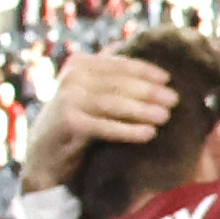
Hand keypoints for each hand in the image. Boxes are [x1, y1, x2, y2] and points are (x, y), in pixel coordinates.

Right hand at [23, 51, 178, 188]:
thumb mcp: (91, 92)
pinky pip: (104, 126)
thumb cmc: (77, 121)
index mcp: (79, 64)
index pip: (118, 63)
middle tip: (174, 100)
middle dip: (149, 91)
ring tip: (165, 116)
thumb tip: (156, 70)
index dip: (145, 70)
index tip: (168, 79)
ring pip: (113, 103)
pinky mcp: (68, 123)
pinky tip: (149, 134)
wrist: (45, 154)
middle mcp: (71, 78)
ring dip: (142, 110)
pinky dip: (128, 130)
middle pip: (118, 83)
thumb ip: (112, 76)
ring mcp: (67, 99)